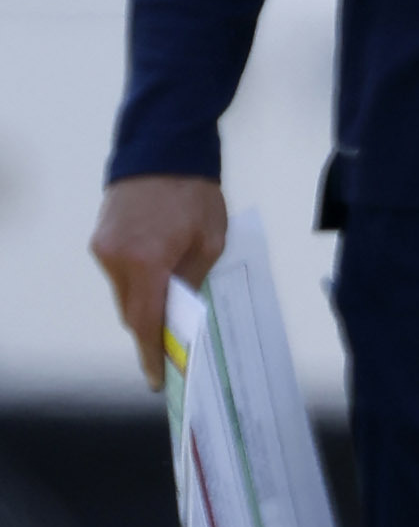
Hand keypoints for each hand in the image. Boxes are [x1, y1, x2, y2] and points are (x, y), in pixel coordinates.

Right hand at [89, 175, 228, 391]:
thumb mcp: (210, 240)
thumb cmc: (194, 192)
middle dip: (151, 330)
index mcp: (146, 262)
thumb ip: (192, 281)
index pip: (145, 322)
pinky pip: (118, 273)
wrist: (163, 147)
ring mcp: (103, 248)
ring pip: (124, 293)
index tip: (156, 380)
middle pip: (132, 312)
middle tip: (172, 347)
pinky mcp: (100, 237)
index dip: (151, 354)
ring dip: (144, 301)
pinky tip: (157, 276)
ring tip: (171, 304)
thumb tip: (182, 311)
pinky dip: (136, 280)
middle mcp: (116, 259)